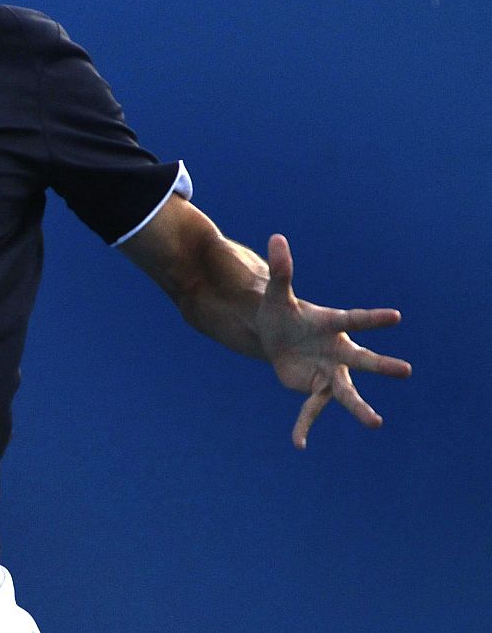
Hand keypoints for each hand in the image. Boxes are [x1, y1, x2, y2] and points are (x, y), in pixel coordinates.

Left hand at [255, 234, 411, 447]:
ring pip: (345, 392)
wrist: (276, 338)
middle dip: (381, 365)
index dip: (373, 319)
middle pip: (361, 359)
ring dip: (359, 407)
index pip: (354, 320)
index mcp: (331, 325)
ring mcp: (328, 372)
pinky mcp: (312, 389)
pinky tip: (298, 444)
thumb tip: (277, 238)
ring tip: (375, 423)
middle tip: (405, 370)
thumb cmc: (283, 313)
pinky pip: (310, 411)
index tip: (396, 316)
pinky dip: (303, 426)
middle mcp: (337, 351)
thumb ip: (281, 270)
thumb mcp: (277, 294)